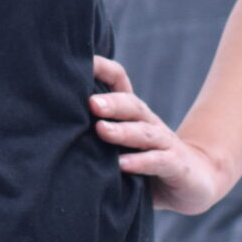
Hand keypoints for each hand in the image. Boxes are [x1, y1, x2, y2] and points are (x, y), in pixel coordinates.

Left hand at [90, 55, 232, 213]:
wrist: (196, 180)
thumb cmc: (145, 162)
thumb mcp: (119, 146)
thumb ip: (93, 136)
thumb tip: (46, 124)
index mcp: (133, 114)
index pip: (119, 83)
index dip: (102, 69)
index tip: (80, 61)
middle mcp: (148, 123)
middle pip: (131, 105)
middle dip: (111, 102)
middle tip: (90, 104)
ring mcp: (165, 143)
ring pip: (144, 131)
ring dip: (123, 130)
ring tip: (102, 130)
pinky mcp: (176, 166)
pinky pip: (159, 161)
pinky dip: (141, 162)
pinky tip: (123, 165)